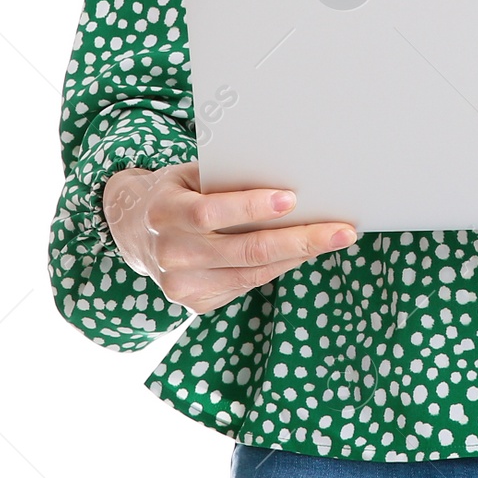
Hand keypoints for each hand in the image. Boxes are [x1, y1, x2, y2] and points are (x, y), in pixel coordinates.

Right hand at [102, 162, 357, 316]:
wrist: (135, 231)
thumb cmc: (178, 190)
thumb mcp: (191, 174)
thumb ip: (227, 179)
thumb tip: (287, 177)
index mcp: (164, 213)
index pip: (209, 212)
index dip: (250, 207)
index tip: (291, 198)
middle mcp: (170, 255)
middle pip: (243, 250)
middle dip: (299, 240)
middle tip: (342, 231)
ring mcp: (182, 286)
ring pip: (253, 272)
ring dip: (299, 256)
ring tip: (336, 239)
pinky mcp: (197, 304)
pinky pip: (249, 283)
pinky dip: (281, 266)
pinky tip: (306, 251)